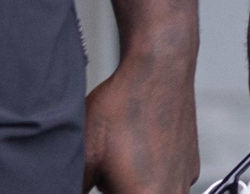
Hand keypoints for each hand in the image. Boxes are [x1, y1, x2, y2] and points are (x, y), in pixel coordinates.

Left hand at [84, 50, 199, 192]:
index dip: (107, 192)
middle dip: (118, 190)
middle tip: (107, 176)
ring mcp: (185, 180)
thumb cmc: (122, 108)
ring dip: (135, 189)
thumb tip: (59, 188)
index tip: (102, 183)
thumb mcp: (85, 154)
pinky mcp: (190, 165)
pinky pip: (168, 186)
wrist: (159, 68)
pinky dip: (151, 181)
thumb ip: (74, 186)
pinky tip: (135, 156)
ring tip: (117, 166)